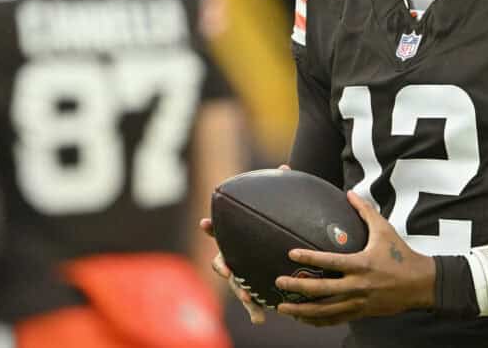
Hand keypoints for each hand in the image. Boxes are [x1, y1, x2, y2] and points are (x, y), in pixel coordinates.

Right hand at [199, 164, 289, 325]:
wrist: (279, 249)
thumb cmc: (274, 229)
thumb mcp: (277, 213)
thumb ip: (278, 190)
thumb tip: (283, 168)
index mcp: (236, 238)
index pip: (220, 231)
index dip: (211, 228)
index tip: (204, 223)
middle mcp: (234, 256)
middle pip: (222, 261)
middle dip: (222, 266)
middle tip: (227, 269)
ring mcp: (242, 273)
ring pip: (236, 285)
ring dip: (241, 292)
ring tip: (247, 298)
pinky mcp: (253, 288)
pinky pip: (253, 301)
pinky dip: (255, 310)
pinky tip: (261, 318)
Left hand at [273, 191, 435, 326]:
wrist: (419, 283)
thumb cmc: (400, 253)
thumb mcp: (384, 229)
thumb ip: (365, 211)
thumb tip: (349, 192)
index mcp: (362, 264)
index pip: (330, 261)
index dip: (309, 257)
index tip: (291, 254)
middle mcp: (358, 285)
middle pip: (322, 290)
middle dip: (297, 287)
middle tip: (279, 282)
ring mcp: (358, 302)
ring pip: (325, 311)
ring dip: (302, 310)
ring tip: (282, 307)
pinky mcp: (361, 313)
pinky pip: (334, 320)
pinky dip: (317, 321)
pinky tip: (303, 319)